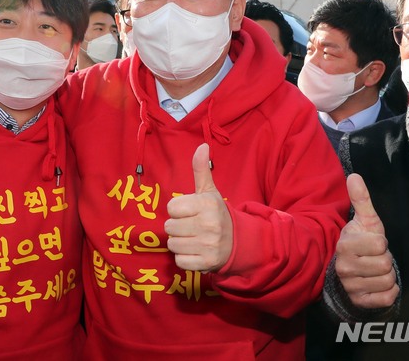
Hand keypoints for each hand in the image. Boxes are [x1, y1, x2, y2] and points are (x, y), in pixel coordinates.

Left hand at [164, 143, 232, 271]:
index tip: (189, 212)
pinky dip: (185, 258)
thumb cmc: (216, 213)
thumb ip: (201, 169)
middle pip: (169, 227)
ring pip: (173, 245)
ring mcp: (208, 245)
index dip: (177, 210)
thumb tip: (202, 145)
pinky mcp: (206, 263)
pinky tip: (196, 251)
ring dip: (180, 243)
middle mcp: (209, 224)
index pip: (171, 208)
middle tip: (191, 226)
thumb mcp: (209, 191)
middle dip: (177, 227)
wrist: (239, 242)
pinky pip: (179, 261)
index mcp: (207, 204)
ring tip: (193, 239)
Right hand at [335, 173, 398, 307]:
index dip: (382, 243)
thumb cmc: (361, 244)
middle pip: (386, 264)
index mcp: (345, 245)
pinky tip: (379, 285)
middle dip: (386, 260)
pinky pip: (386, 298)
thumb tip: (354, 175)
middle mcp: (344, 266)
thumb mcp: (364, 222)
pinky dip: (390, 292)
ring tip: (375, 271)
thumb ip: (361, 199)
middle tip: (374, 258)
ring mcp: (350, 285)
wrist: (349, 272)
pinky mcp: (359, 301)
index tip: (372, 244)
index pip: (380, 244)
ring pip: (388, 281)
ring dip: (388, 277)